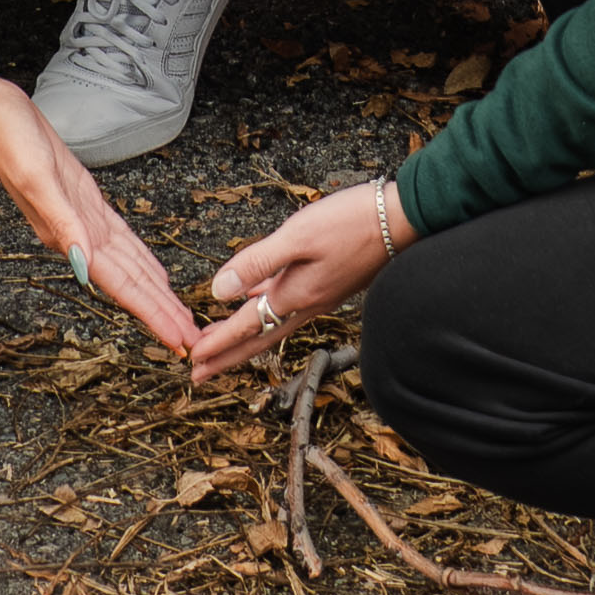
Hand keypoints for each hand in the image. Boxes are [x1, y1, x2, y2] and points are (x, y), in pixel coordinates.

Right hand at [0, 82, 219, 362]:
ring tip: (178, 316)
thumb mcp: (38, 181)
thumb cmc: (11, 142)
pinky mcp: (88, 202)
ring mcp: (86, 221)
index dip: (151, 314)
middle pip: (132, 284)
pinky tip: (153, 273)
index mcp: (71, 238)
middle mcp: (81, 237)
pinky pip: (123, 241)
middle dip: (162, 312)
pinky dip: (141, 261)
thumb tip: (83, 265)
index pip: (121, 286)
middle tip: (193, 340)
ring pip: (131, 267)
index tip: (177, 341)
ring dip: (155, 293)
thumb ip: (62, 223)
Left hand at [185, 170, 413, 376]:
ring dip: (243, 335)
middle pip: (259, 338)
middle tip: (199, 374)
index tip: (192, 360)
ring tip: (220, 341)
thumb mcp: (298, 236)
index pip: (247, 326)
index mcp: (295, 295)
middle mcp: (306, 302)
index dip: (217, 342)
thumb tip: (218, 290)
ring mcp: (319, 294)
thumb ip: (257, 263)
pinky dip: (264, 307)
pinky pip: (286, 304)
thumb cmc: (352, 223)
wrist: (402, 220)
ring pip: (272, 324)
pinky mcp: (328, 283)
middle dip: (227, 357)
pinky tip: (256, 296)